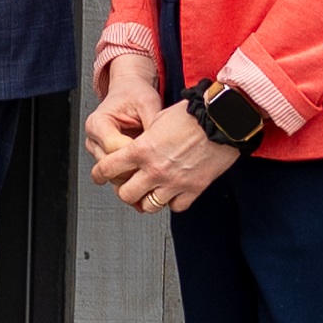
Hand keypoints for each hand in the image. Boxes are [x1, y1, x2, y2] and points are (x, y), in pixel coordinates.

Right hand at [84, 54, 162, 163]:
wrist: (129, 91)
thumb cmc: (134, 95)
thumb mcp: (147, 103)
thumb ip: (152, 125)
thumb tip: (162, 147)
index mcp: (97, 123)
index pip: (112, 147)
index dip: (134, 152)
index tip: (152, 151)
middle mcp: (94, 139)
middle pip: (110, 165)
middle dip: (135, 166)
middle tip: (157, 163)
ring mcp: (98, 151)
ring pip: (113, 174)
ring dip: (134, 173)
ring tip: (154, 166)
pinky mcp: (106, 158)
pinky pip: (118, 174)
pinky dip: (134, 173)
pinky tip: (148, 168)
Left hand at [90, 98, 240, 215]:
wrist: (224, 120)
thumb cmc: (194, 115)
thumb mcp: (158, 119)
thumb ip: (143, 138)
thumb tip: (136, 146)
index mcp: (141, 149)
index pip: (108, 168)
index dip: (99, 174)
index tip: (99, 176)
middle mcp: (155, 169)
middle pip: (126, 194)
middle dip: (124, 190)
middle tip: (127, 186)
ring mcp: (174, 182)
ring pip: (149, 206)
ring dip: (146, 200)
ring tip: (149, 192)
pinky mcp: (194, 189)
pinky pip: (176, 207)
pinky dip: (172, 202)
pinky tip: (172, 193)